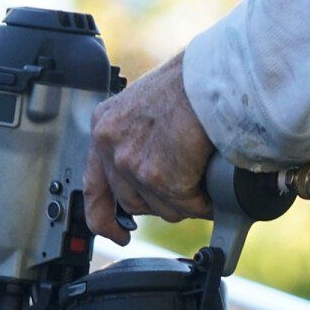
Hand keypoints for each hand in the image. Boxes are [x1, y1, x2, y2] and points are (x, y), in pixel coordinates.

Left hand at [85, 50, 214, 244]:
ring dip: (186, 203)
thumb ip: (140, 138)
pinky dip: (205, 202)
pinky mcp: (159, 176)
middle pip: (133, 202)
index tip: (118, 234)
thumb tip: (157, 169)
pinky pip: (186, 206)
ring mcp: (132, 162)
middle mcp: (110, 144)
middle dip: (162, 203)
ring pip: (162, 208)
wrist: (214, 75)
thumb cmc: (193, 83)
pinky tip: (215, 186)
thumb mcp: (148, 107)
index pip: (94, 186)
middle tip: (186, 193)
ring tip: (206, 179)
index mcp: (105, 124)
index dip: (104, 218)